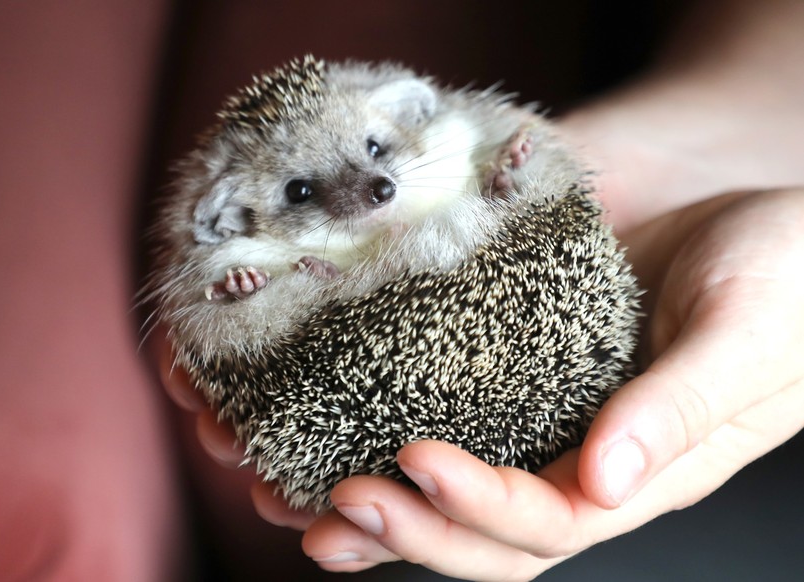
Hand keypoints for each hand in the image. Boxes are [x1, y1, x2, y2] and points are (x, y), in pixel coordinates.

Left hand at [293, 189, 803, 579]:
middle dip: (407, 527)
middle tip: (324, 508)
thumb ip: (681, 409)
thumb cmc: (787, 277)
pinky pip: (451, 410)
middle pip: (487, 529)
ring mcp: (548, 418)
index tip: (414, 461)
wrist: (770, 222)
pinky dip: (384, 423)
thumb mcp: (747, 335)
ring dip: (377, 502)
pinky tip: (327, 420)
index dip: (480, 504)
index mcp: (645, 472)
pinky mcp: (521, 367)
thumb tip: (605, 480)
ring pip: (454, 484)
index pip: (551, 520)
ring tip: (289, 494)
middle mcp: (585, 460)